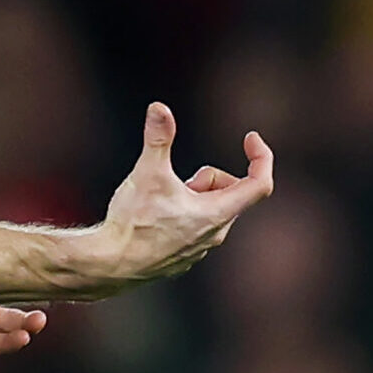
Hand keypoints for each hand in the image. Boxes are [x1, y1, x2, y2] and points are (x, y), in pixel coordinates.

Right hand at [94, 102, 272, 286]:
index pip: (260, 184)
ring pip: (211, 209)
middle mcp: (215, 234)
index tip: (249, 138)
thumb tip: (159, 108)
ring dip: (195, 196)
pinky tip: (155, 219)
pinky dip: (184, 214)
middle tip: (181, 179)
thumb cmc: (133, 223)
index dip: (261, 157)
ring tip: (162, 200)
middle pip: (229, 191)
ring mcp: (200, 248)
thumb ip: (158, 139)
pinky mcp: (184, 256)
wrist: (111, 264)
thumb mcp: (148, 173)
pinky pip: (196, 226)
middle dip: (209, 177)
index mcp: (217, 213)